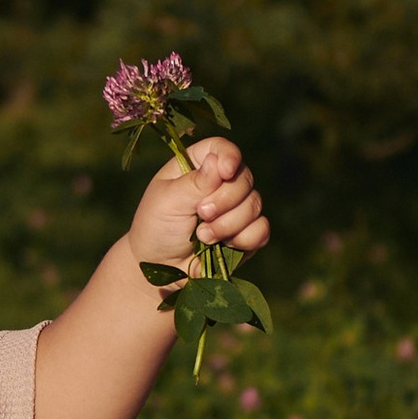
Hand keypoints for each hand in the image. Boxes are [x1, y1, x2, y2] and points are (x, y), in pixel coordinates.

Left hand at [127, 134, 269, 271]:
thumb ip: (195, 182)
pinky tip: (224, 246)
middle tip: (201, 214)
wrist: (161, 270)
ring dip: (229, 224)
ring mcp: (236, 209)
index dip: (229, 157)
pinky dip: (245, 239)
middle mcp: (220, 183)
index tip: (225, 172)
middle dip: (225, 201)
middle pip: (244, 177)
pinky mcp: (245, 234)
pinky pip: (261, 230)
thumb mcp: (168, 201)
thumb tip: (216, 161)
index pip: (222, 149)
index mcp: (197, 166)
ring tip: (203, 237)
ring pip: (255, 204)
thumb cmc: (156, 228)